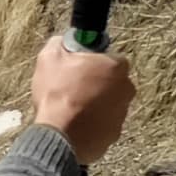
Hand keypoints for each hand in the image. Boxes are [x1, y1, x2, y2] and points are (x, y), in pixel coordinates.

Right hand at [31, 35, 134, 164]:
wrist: (59, 134)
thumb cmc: (57, 93)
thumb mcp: (49, 58)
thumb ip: (60, 44)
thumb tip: (62, 42)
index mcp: (116, 66)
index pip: (111, 58)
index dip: (94, 61)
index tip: (79, 66)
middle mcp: (126, 89)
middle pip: (113, 81)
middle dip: (97, 83)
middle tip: (74, 87)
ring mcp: (122, 113)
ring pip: (110, 103)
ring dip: (96, 104)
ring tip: (72, 108)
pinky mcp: (114, 134)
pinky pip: (104, 124)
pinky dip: (93, 123)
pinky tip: (76, 123)